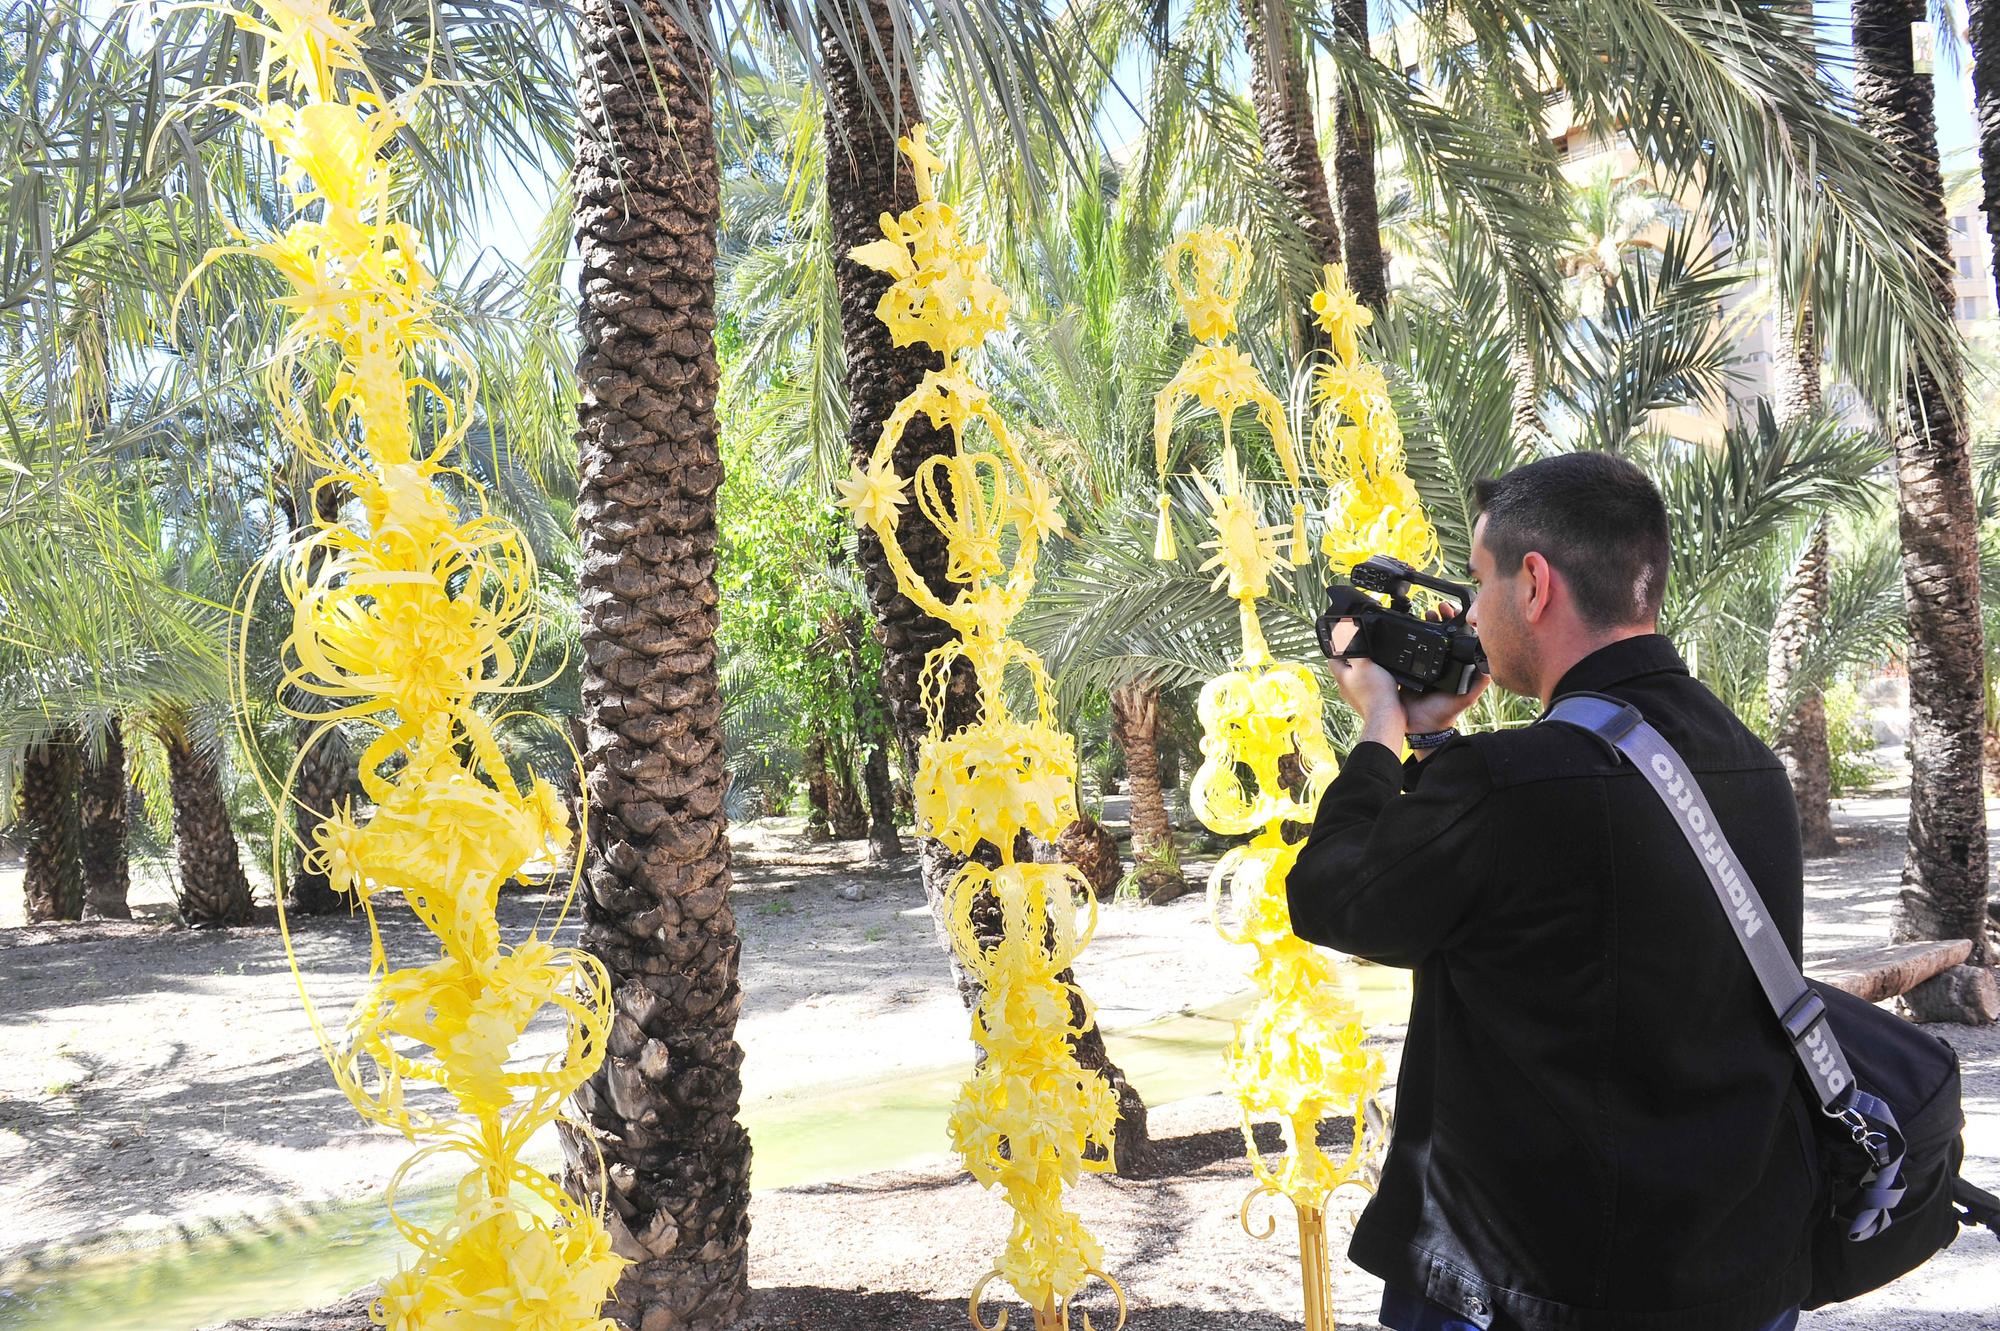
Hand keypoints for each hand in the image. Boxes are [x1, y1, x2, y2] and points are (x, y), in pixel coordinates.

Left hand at [1324, 619, 1406, 744]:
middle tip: (1363, 651)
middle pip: (1343, 669)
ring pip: (1354, 678)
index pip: (1332, 658)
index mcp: (1341, 677)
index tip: (1346, 641)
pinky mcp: (1365, 703)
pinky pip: (1365, 688)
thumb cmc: (1377, 692)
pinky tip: (1381, 679)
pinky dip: (1370, 682)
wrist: (1387, 717)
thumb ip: (1355, 650)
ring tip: (1373, 664)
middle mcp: (1345, 688)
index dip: (1338, 648)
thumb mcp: (1365, 663)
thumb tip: (1346, 635)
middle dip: (1352, 659)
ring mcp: (1355, 697)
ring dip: (1362, 671)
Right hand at [1402, 603, 1488, 733]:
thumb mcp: (1467, 696)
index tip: (1452, 613)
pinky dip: (1407, 639)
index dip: (1455, 623)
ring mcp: (1423, 665)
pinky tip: (1408, 629)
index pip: (1457, 639)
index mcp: (1454, 665)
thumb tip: (1490, 664)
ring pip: (1424, 639)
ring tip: (1424, 616)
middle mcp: (1440, 662)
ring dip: (1424, 625)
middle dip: (1439, 619)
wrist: (1422, 726)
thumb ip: (1479, 681)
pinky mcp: (1407, 669)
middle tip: (1436, 611)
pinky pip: (1406, 651)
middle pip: (1440, 634)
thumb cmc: (1445, 712)